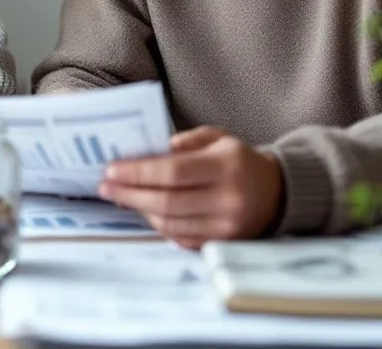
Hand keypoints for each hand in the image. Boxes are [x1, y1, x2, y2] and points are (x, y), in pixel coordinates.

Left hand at [98, 126, 284, 248]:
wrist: (277, 193)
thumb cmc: (238, 161)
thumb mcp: (217, 138)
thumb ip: (186, 140)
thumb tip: (151, 152)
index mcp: (225, 167)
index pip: (173, 172)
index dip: (138, 173)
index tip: (111, 170)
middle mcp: (227, 200)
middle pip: (167, 202)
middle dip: (130, 194)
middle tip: (105, 187)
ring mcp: (226, 227)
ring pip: (170, 224)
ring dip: (140, 210)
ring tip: (120, 197)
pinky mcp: (222, 244)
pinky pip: (181, 238)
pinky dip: (159, 225)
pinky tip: (145, 211)